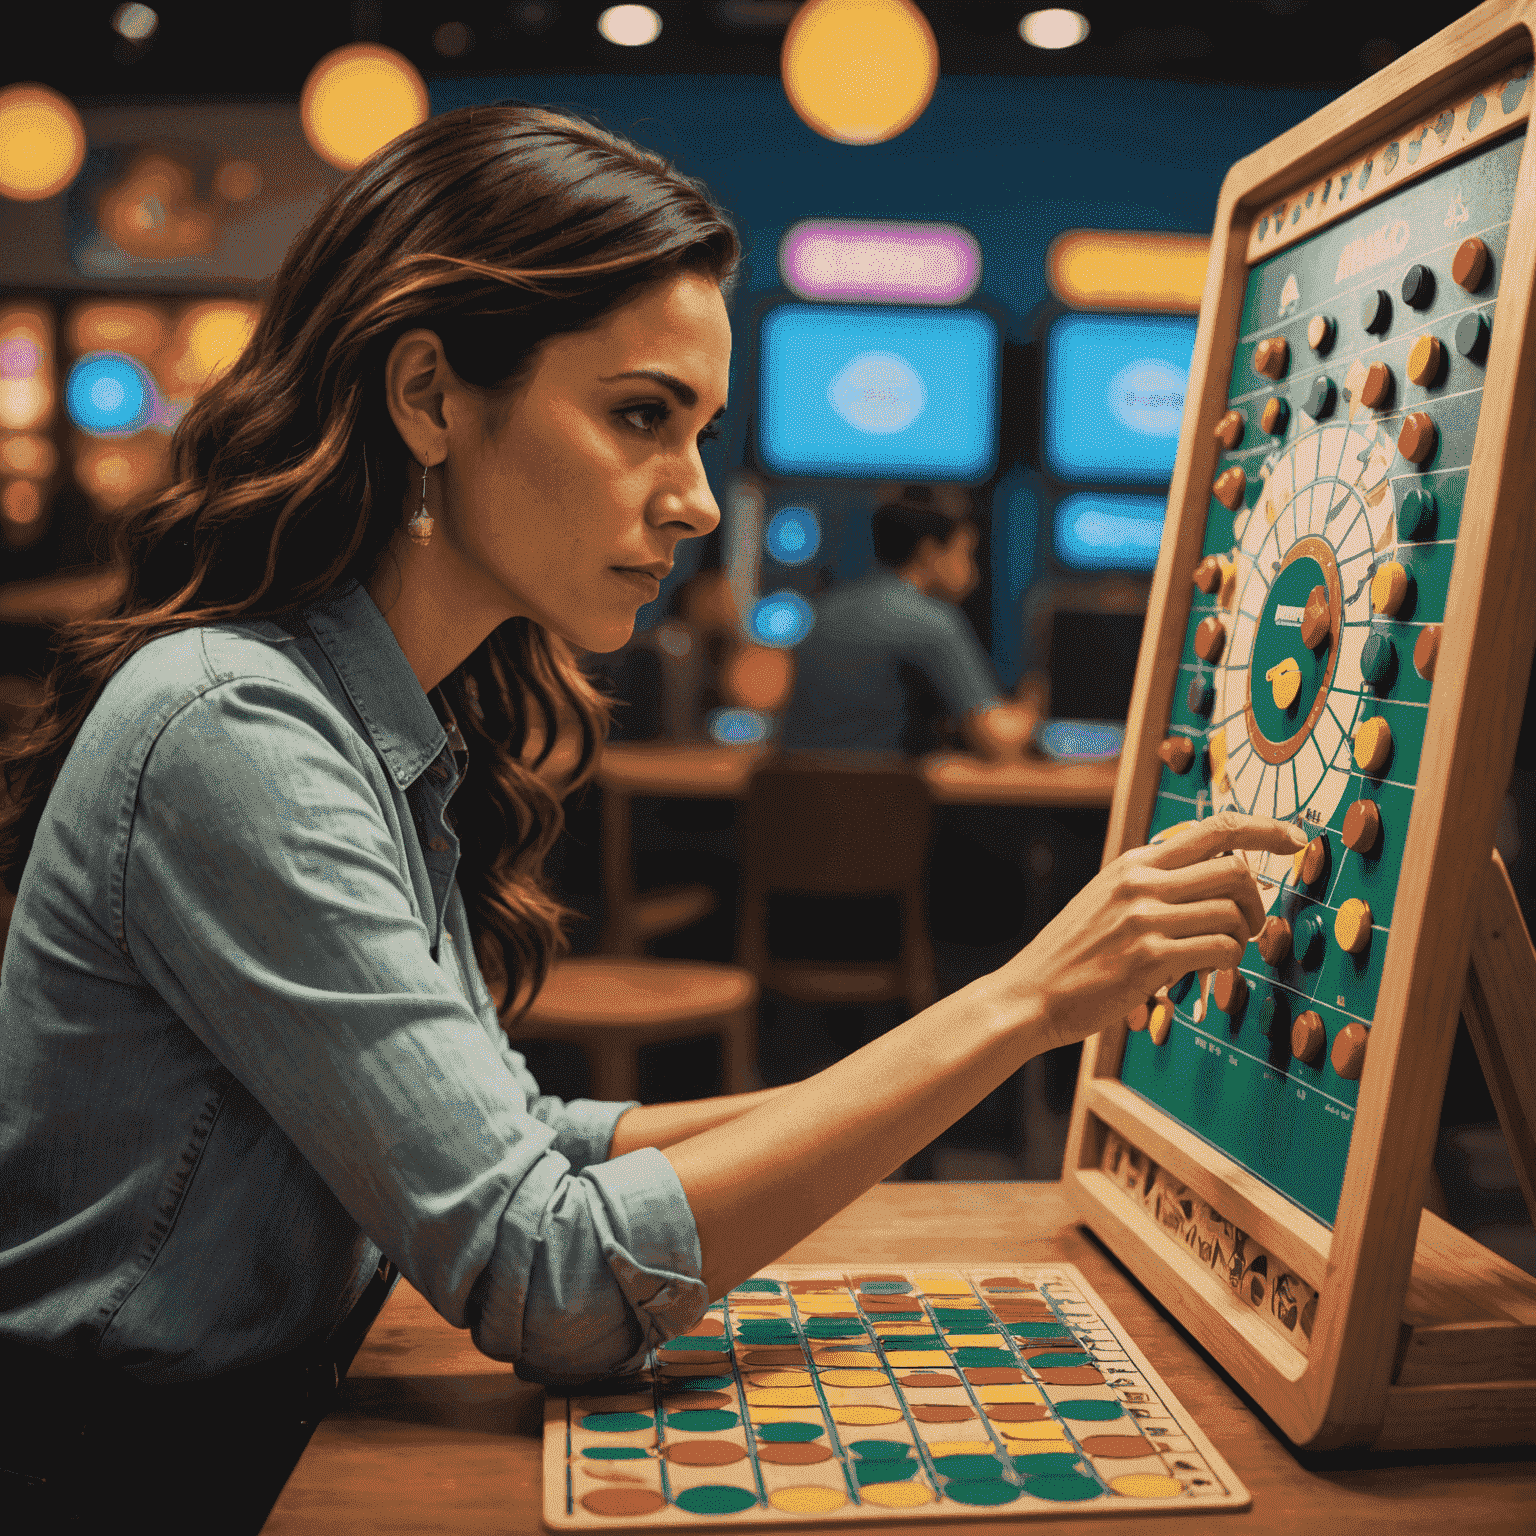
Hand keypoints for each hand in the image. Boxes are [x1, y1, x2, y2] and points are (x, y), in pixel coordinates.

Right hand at [994, 811, 1307, 1049]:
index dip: (1264, 829)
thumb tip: (1217, 880)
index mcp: (1134, 862)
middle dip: (1257, 900)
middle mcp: (1141, 882)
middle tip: (1249, 925)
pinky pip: (1220, 950)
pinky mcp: (1150, 957)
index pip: (1213, 828)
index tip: (1295, 838)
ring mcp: (1145, 918)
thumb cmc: (1075, 954)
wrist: (1031, 993)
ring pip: (1232, 913)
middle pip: (1235, 869)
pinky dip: (1227, 963)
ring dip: (1240, 939)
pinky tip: (1207, 973)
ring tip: (1219, 957)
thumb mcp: (1108, 899)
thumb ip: (1154, 884)